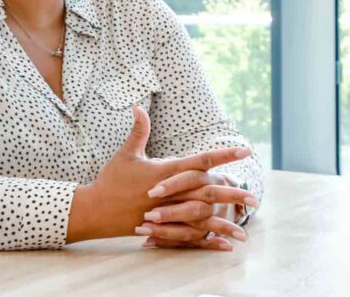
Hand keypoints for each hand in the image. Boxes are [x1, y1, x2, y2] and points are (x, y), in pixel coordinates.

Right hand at [66, 105, 253, 242]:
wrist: (96, 210)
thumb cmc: (112, 180)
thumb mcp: (127, 153)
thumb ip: (139, 131)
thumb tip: (140, 106)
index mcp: (166, 172)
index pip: (201, 161)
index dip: (224, 155)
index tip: (245, 150)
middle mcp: (171, 193)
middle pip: (208, 192)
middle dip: (232, 194)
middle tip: (253, 196)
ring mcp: (168, 213)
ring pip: (202, 218)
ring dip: (225, 221)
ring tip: (245, 227)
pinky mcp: (163, 228)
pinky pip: (191, 236)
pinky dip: (208, 240)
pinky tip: (223, 244)